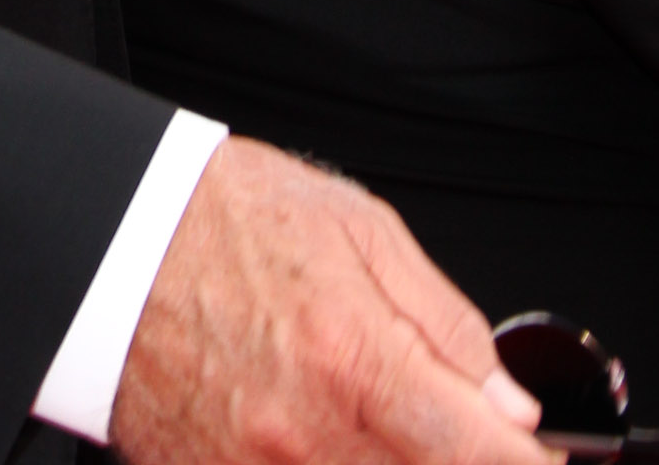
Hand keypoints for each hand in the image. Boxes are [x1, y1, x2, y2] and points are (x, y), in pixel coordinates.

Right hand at [112, 139, 544, 464]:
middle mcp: (308, 439)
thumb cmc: (226, 217)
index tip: (547, 461)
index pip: (481, 457)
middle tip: (457, 429)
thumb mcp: (359, 229)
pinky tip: (330, 438)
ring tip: (382, 424)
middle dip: (459, 460)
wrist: (110, 238)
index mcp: (355, 361)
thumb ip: (447, 323)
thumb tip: (510, 406)